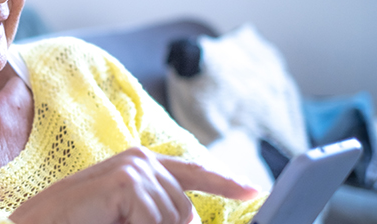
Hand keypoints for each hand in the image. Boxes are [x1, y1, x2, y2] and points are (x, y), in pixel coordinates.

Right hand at [9, 147, 258, 223]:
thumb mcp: (125, 220)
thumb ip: (155, 214)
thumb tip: (188, 220)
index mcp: (138, 167)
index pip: (190, 172)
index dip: (223, 182)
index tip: (251, 191)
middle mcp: (138, 159)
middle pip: (186, 211)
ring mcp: (133, 165)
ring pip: (174, 220)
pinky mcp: (126, 179)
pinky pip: (155, 221)